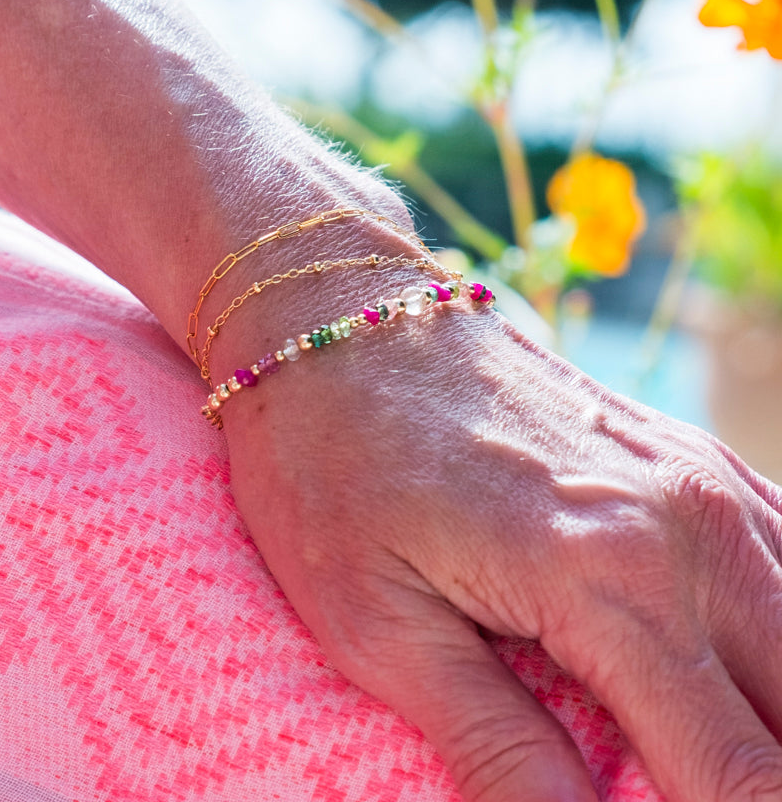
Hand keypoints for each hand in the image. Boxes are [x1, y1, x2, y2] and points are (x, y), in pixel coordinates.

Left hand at [219, 294, 781, 801]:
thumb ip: (495, 748)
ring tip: (698, 747)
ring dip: (768, 714)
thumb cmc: (336, 464)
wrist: (344, 320)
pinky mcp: (689, 455)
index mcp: (611, 581)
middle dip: (757, 779)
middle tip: (673, 785)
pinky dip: (773, 639)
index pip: (738, 776)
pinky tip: (729, 669)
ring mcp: (701, 478)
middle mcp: (689, 525)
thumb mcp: (378, 625)